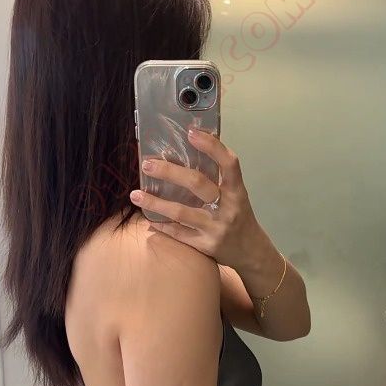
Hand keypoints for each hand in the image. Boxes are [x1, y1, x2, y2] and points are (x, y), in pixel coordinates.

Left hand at [129, 129, 260, 269]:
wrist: (250, 252)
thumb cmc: (238, 216)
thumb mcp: (236, 195)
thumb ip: (219, 177)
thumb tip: (191, 148)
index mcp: (237, 191)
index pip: (229, 163)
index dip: (212, 146)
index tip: (191, 132)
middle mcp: (228, 208)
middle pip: (197, 184)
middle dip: (170, 172)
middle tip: (147, 165)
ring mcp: (216, 228)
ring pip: (181, 212)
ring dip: (155, 203)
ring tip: (135, 195)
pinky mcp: (205, 246)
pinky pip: (178, 234)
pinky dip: (162, 225)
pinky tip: (148, 219)